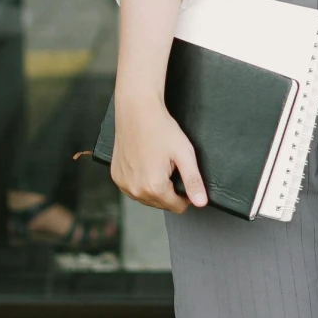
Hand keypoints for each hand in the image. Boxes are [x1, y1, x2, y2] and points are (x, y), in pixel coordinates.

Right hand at [109, 94, 207, 212]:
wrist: (136, 111)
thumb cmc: (161, 129)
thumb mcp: (184, 154)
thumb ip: (193, 181)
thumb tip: (201, 203)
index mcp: (154, 187)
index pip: (177, 207)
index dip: (186, 195)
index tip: (185, 177)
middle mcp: (135, 190)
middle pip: (161, 204)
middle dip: (169, 191)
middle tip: (171, 166)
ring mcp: (123, 184)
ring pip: (146, 198)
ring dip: (154, 188)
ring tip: (158, 164)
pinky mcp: (116, 176)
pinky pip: (133, 189)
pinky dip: (140, 182)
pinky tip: (145, 165)